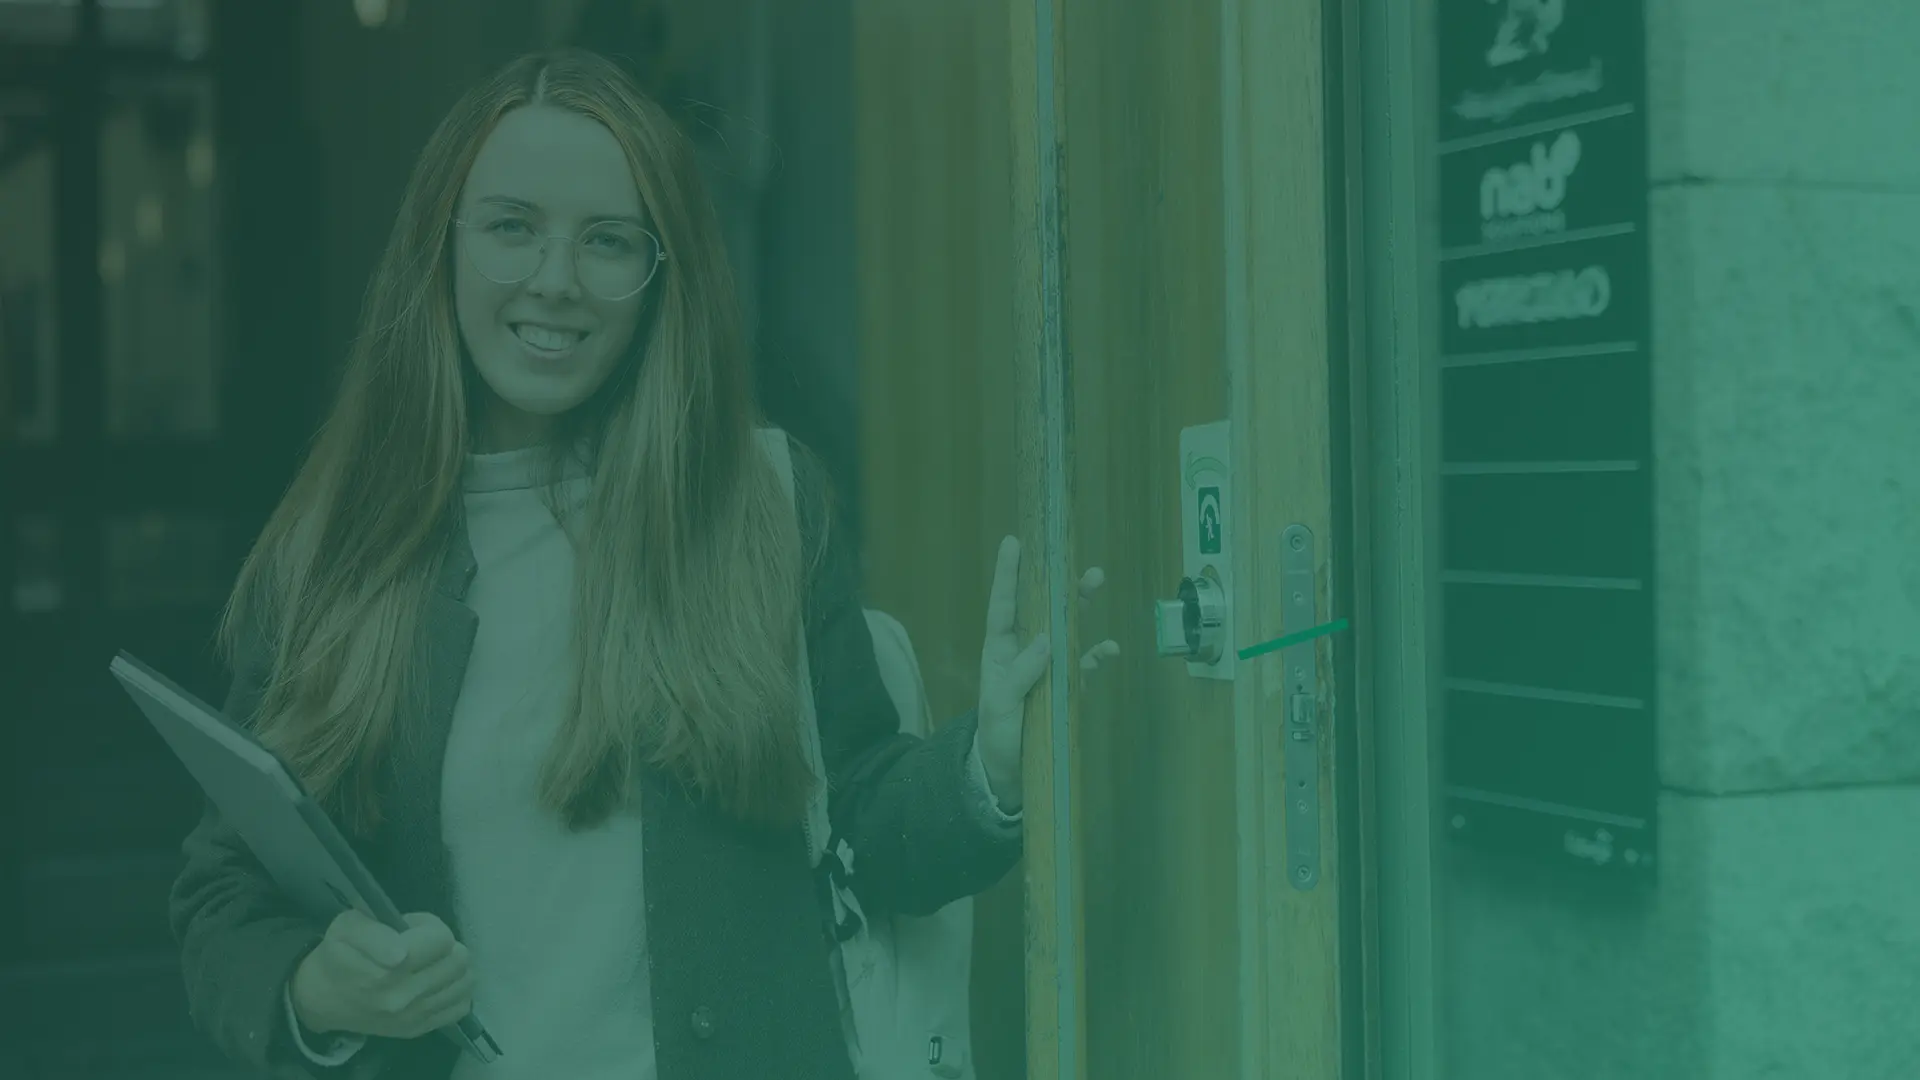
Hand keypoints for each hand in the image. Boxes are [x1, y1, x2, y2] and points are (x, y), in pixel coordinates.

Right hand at [289, 909, 474, 1040]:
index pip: (442, 939)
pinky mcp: (419, 1029)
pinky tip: (437, 981)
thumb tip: (401, 952)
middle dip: (445, 944)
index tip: (412, 928)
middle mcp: (403, 998)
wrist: (322, 999)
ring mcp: (414, 1017)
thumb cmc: (337, 955)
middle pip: (459, 960)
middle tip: (423, 945)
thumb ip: (375, 932)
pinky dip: (455, 989)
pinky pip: (461, 1006)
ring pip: (466, 981)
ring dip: (454, 966)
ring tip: (431, 962)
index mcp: (386, 971)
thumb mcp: (347, 928)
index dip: (430, 926)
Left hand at [975, 537, 1118, 806]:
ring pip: (1065, 629)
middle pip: (1042, 610)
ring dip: (1080, 608)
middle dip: (1059, 585)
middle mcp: (1024, 651)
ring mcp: (1047, 668)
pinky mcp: (1064, 688)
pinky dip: (1097, 655)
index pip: (1004, 606)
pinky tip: (1110, 649)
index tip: (1014, 542)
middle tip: (1080, 566)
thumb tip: (1045, 639)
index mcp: (1001, 650)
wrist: (1008, 772)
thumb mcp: (1001, 706)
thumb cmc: (996, 734)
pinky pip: (1083, 665)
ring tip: (1096, 583)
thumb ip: (1022, 674)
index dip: (1008, 574)